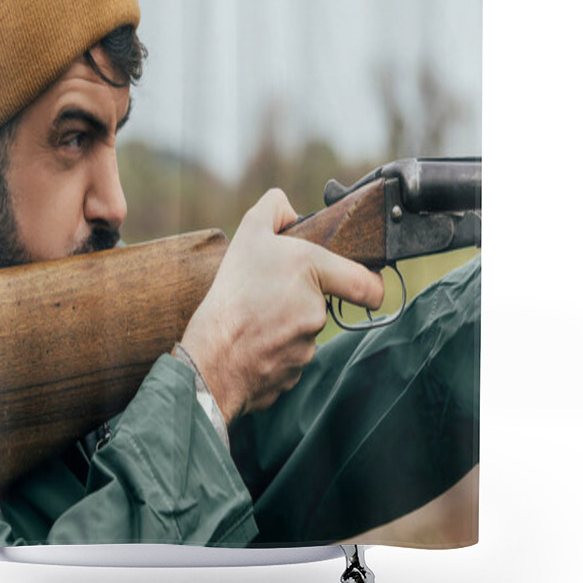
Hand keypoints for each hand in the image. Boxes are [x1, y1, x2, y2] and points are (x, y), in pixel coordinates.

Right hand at [179, 189, 384, 424]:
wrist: (210, 356)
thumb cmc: (231, 293)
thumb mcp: (247, 232)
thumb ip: (274, 208)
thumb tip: (290, 209)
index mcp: (311, 271)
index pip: (367, 285)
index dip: (372, 287)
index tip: (368, 289)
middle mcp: (316, 311)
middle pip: (322, 304)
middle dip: (300, 300)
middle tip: (267, 296)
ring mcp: (307, 347)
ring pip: (303, 332)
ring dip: (284, 326)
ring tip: (253, 320)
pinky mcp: (294, 375)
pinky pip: (289, 358)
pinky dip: (273, 351)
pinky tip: (250, 342)